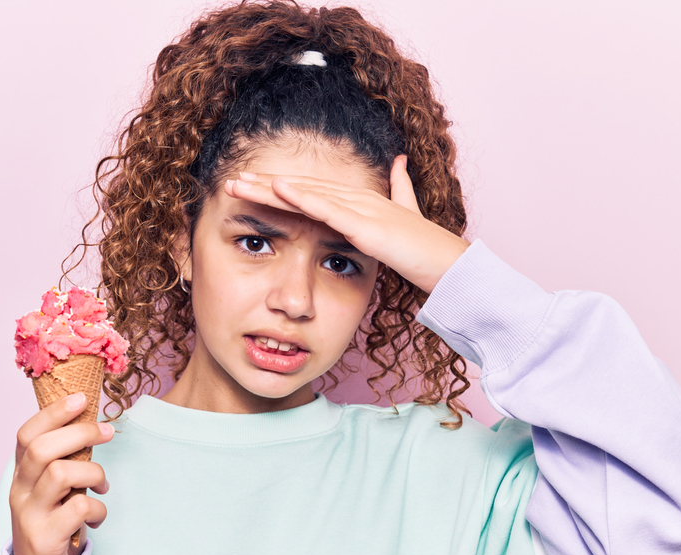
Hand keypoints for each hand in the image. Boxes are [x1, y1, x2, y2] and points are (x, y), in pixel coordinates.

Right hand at [10, 392, 113, 554]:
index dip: (53, 413)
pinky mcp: (44, 537)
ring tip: (102, 486)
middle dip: (80, 433)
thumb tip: (93, 424)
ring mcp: (29, 514)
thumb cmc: (54, 520)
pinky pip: (78, 508)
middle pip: (42, 449)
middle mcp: (19, 491)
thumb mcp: (53, 488)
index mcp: (21, 473)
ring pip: (60, 474)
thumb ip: (64, 461)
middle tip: (108, 432)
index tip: (81, 398)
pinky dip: (98, 508)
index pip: (27, 434)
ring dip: (93, 473)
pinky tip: (97, 517)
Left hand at [223, 155, 469, 292]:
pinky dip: (300, 197)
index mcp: (361, 202)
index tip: (249, 189)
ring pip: (306, 194)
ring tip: (239, 182)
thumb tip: (400, 162)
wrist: (451, 266)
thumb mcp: (408, 218)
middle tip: (229, 182)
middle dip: (263, 185)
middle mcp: (357, 199)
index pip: (310, 193)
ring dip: (270, 187)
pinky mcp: (367, 225)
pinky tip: (277, 189)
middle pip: (301, 189)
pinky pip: (327, 208)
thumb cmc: (428, 250)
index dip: (278, 190)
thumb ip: (400, 189)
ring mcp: (362, 210)